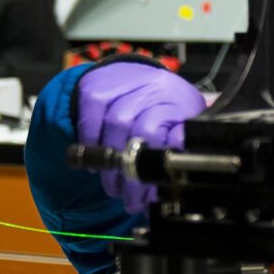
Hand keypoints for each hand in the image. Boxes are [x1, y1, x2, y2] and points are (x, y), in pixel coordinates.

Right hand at [76, 62, 206, 213]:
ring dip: (112, 163)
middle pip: (144, 132)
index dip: (161, 167)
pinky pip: (91, 116)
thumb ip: (181, 147)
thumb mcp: (182, 125)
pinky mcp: (97, 83)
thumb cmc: (162, 108)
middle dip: (134, 174)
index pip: (175, 136)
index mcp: (183, 101)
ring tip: (114, 186)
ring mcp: (126, 82)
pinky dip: (91, 142)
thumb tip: (178, 180)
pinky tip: (96, 163)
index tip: (154, 194)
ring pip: (117, 124)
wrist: (134, 75)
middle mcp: (157, 87)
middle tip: (130, 198)